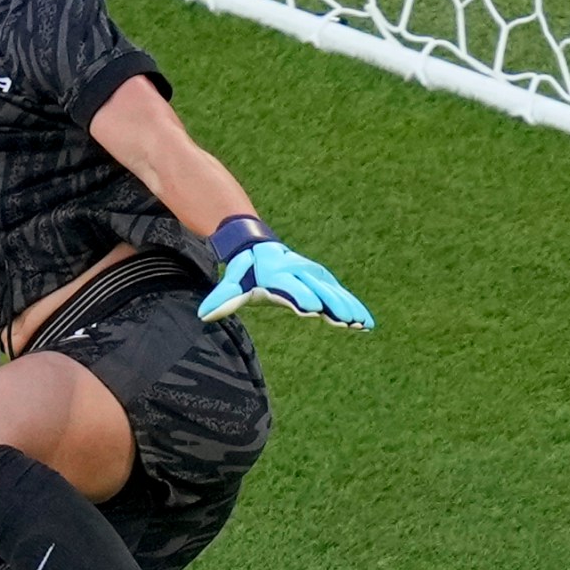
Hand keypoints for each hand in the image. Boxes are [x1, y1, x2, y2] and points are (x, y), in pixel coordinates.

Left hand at [198, 240, 373, 329]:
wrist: (258, 246)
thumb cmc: (246, 270)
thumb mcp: (233, 282)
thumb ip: (222, 299)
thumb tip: (203, 315)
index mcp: (277, 273)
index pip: (290, 285)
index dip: (300, 294)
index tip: (312, 307)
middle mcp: (299, 272)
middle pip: (317, 288)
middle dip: (332, 303)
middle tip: (346, 320)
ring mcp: (313, 275)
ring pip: (333, 291)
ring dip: (348, 306)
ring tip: (361, 323)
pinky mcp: (323, 280)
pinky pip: (340, 294)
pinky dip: (353, 305)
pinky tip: (366, 322)